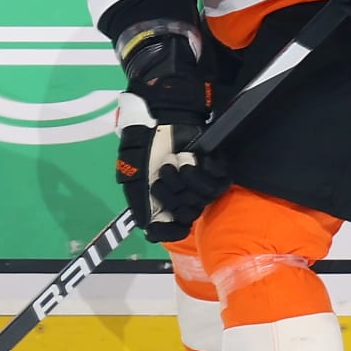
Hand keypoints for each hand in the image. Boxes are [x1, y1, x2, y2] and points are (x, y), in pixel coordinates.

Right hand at [114, 73, 225, 243]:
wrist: (160, 119)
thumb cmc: (142, 147)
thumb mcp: (132, 178)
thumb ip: (140, 205)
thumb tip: (150, 229)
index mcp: (162, 203)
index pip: (172, 230)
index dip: (170, 231)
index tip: (166, 225)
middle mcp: (182, 197)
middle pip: (186, 214)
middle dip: (172, 194)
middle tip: (162, 174)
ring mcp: (199, 184)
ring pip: (202, 200)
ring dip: (184, 180)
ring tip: (173, 162)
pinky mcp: (214, 170)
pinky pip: (218, 183)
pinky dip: (203, 171)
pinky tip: (190, 160)